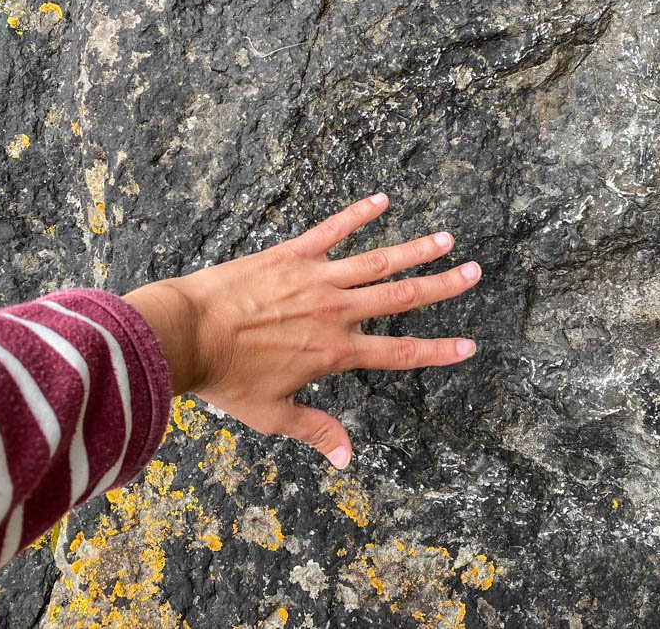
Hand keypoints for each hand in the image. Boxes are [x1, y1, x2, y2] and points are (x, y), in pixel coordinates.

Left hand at [122, 193, 479, 468]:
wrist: (184, 335)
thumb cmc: (226, 379)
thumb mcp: (272, 414)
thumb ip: (316, 431)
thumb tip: (347, 459)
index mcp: (336, 352)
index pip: (399, 352)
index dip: (437, 350)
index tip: (468, 345)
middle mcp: (336, 312)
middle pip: (401, 298)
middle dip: (442, 286)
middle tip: (475, 272)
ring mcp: (317, 279)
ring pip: (377, 261)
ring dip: (415, 249)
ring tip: (447, 238)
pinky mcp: (292, 255)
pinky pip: (332, 230)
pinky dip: (357, 214)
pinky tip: (382, 200)